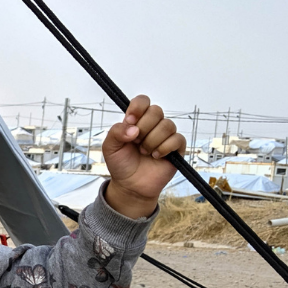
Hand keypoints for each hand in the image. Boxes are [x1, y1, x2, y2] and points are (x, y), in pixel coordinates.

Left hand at [102, 94, 184, 217]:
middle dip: (144, 128)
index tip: (130, 121)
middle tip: (136, 142)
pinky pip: (177, 139)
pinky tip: (156, 156)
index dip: (137, 108)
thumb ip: (116, 132)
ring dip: (152, 141)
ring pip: (167, 125)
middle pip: (156, 111)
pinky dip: (164, 148)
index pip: (143, 101)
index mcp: (137, 120)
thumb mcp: (110, 147)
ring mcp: (165, 136)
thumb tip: (133, 128)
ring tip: (144, 152)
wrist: (130, 186)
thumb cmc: (121, 164)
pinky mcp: (176, 148)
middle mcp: (152, 125)